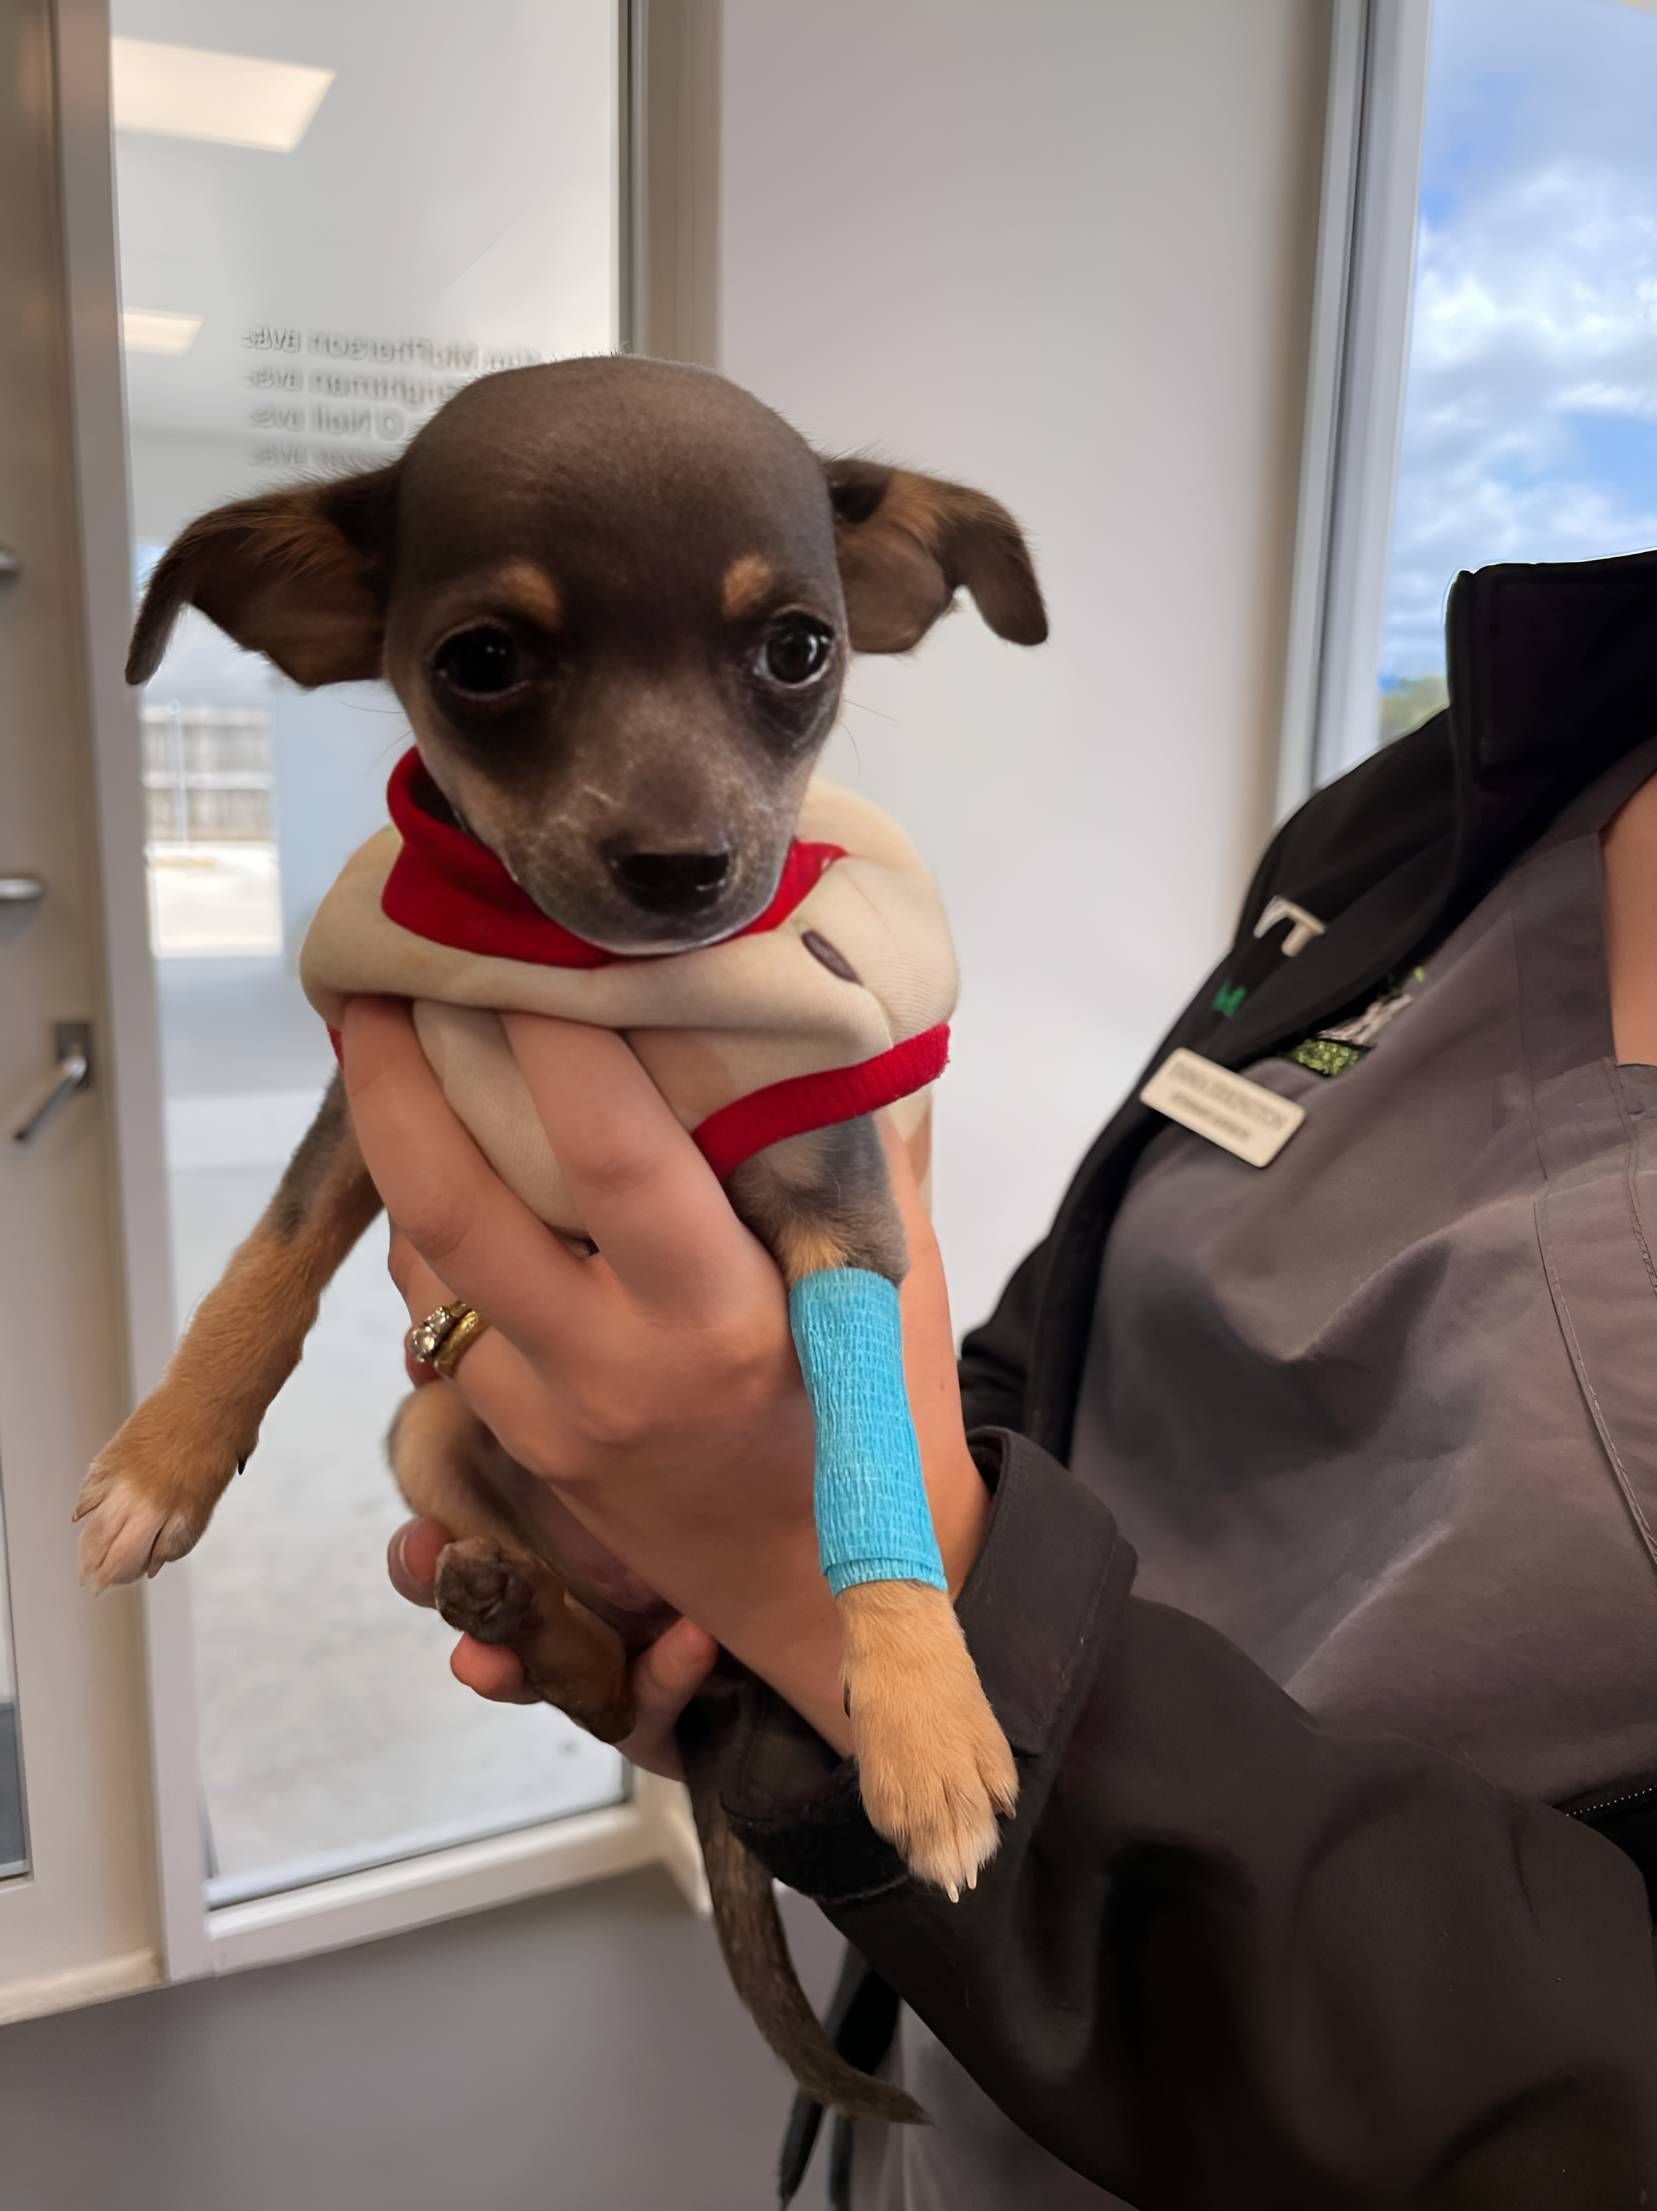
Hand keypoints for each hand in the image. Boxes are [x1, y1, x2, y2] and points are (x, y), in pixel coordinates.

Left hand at [342, 997, 988, 1753]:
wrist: (827, 1589)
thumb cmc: (880, 1415)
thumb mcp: (893, 1278)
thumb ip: (858, 1151)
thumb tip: (831, 1015)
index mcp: (722, 1318)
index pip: (613, 1157)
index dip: (552, 1042)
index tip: (521, 943)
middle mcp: (616, 1369)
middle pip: (462, 1206)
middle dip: (400, 1082)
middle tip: (378, 978)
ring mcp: (552, 1416)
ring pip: (427, 1266)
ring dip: (394, 1149)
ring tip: (382, 1043)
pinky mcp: (520, 1445)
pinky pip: (439, 1323)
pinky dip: (424, 1236)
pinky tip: (431, 1162)